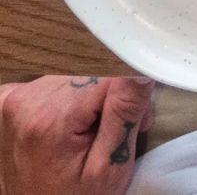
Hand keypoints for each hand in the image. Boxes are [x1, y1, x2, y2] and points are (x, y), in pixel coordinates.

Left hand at [0, 76, 152, 194]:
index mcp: (52, 119)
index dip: (128, 92)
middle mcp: (27, 103)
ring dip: (89, 95)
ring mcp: (15, 100)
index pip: (109, 74)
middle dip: (110, 95)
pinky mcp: (9, 99)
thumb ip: (125, 115)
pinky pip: (52, 81)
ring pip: (75, 75)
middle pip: (91, 73)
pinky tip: (66, 122)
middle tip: (113, 130)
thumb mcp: (109, 168)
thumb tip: (140, 71)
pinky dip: (66, 96)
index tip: (132, 118)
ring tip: (90, 130)